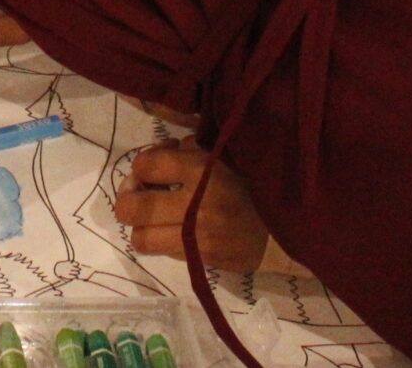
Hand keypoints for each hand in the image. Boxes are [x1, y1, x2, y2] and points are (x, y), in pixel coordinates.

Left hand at [114, 141, 268, 273]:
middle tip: (139, 195)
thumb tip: (161, 150)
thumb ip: (189, 151)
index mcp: (201, 170)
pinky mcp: (201, 260)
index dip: (140, 166)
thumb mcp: (223, 156)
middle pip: (131, 208)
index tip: (150, 169)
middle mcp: (194, 204)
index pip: (145, 166)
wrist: (283, 229)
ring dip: (141, 227)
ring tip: (151, 219)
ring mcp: (196, 237)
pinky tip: (173, 232)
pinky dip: (162, 241)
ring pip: (140, 238)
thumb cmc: (251, 185)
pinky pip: (163, 252)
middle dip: (128, 199)